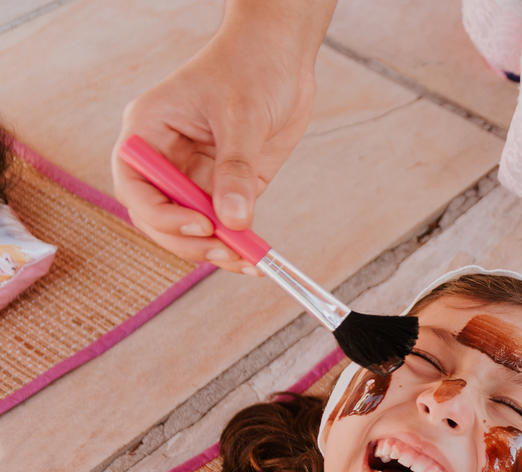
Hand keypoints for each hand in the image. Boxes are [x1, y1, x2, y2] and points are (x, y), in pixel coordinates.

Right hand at [112, 21, 317, 272]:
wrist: (283, 55)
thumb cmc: (250, 66)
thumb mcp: (242, 116)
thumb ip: (236, 169)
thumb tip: (233, 219)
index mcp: (148, 131)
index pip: (135, 185)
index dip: (160, 213)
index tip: (200, 224)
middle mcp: (166, 158)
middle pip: (158, 215)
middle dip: (188, 239)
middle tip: (225, 250)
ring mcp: (196, 174)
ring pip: (191, 227)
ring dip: (215, 249)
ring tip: (247, 262)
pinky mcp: (228, 185)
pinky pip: (225, 223)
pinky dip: (238, 243)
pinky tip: (257, 259)